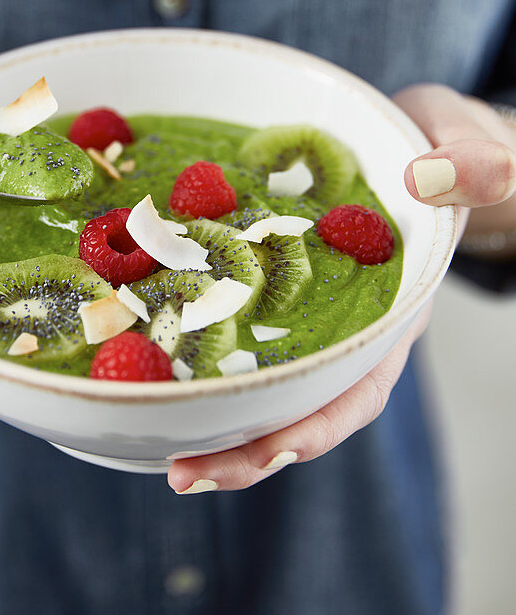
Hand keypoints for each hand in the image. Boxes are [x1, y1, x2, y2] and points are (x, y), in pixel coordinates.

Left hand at [167, 84, 515, 494]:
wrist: (412, 140)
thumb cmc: (442, 152)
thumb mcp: (463, 149)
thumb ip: (468, 166)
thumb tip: (431, 176)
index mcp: (392, 317)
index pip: (360, 391)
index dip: (315, 429)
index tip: (268, 453)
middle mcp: (346, 333)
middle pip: (298, 409)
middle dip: (246, 450)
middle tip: (183, 474)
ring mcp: (305, 319)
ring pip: (261, 385)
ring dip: (215, 420)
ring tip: (158, 446)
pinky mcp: (268, 292)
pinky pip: (232, 334)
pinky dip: (197, 358)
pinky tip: (147, 365)